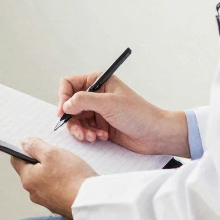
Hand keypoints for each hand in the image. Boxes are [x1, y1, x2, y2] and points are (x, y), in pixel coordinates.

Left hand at [11, 138, 96, 217]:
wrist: (92, 202)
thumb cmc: (72, 177)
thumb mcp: (52, 153)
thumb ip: (35, 146)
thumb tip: (24, 143)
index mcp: (28, 179)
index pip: (17, 160)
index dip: (24, 149)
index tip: (35, 144)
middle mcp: (34, 193)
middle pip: (32, 171)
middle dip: (42, 161)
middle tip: (56, 155)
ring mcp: (47, 201)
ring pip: (46, 180)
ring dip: (53, 172)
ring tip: (68, 167)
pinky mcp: (60, 206)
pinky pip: (57, 190)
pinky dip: (63, 183)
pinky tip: (73, 179)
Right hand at [57, 72, 188, 156]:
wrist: (155, 134)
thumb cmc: (139, 114)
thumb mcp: (109, 103)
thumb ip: (83, 100)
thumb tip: (65, 104)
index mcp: (98, 81)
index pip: (69, 84)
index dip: (63, 97)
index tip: (63, 112)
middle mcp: (96, 94)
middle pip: (70, 104)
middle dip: (73, 120)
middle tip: (80, 131)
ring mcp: (98, 110)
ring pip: (76, 119)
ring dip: (81, 130)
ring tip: (92, 136)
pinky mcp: (101, 125)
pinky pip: (84, 129)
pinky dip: (89, 135)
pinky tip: (101, 137)